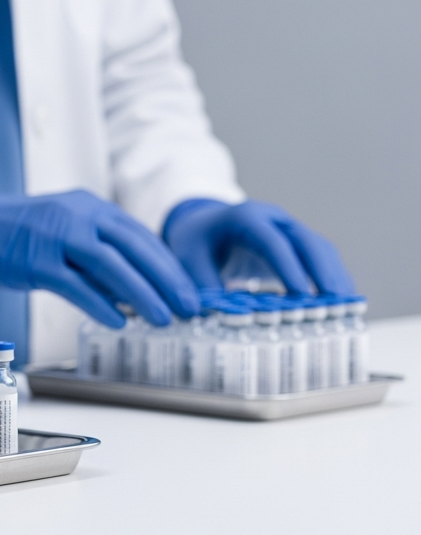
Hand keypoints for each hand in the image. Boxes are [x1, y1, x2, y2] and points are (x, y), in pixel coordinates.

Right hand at [0, 189, 199, 327]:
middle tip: (190, 308)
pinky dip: (100, 303)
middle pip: (134, 249)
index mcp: (89, 207)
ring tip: (163, 318)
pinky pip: (76, 284)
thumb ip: (95, 255)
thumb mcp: (62, 232)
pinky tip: (118, 321)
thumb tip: (132, 291)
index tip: (188, 290)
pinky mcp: (34, 260)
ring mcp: (55, 236)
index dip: (168, 266)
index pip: (140, 237)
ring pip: (111, 265)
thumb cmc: (12, 234)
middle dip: (167, 280)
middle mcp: (77, 216)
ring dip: (142, 294)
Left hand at [163, 199, 354, 295]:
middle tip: (337, 301)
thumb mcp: (187, 259)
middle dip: (323, 271)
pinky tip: (341, 301)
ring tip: (347, 306)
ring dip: (334, 275)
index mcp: (245, 217)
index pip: (271, 241)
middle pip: (305, 241)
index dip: (288, 266)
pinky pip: (319, 257)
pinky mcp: (296, 243)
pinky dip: (331, 277)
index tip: (301, 293)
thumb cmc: (195, 241)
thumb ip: (201, 285)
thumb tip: (214, 317)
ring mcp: (288, 228)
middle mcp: (272, 219)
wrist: (201, 224)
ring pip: (319, 248)